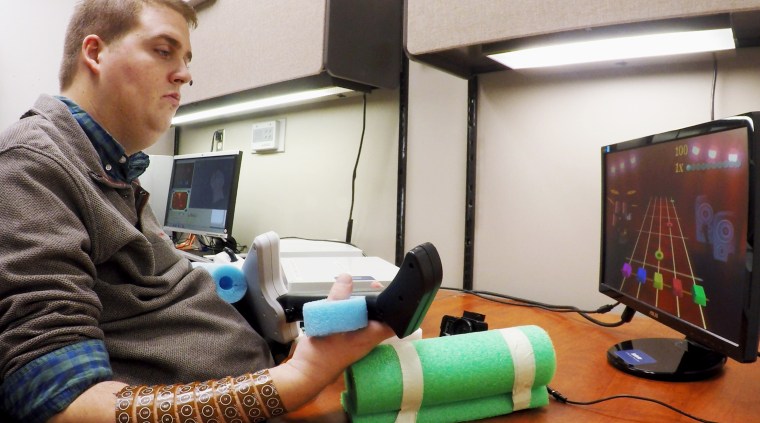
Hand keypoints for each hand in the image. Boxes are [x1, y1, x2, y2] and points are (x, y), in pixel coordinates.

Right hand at [269, 273, 392, 409]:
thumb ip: (338, 299)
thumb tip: (347, 277)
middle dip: (376, 302)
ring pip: (365, 320)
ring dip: (361, 306)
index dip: (395, 308)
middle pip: (379, 318)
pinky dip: (349, 313)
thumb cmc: (320, 354)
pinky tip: (341, 304)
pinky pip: (353, 324)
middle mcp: (366, 340)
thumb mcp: (328, 322)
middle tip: (370, 285)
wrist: (305, 374)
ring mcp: (355, 341)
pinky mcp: (344, 341)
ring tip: (357, 290)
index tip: (391, 293)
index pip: (393, 323)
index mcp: (369, 337)